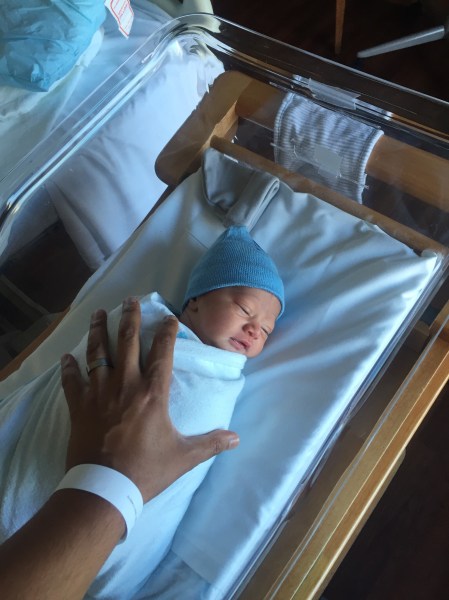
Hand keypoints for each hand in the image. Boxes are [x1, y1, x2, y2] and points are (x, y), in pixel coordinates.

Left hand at [61, 297, 239, 501]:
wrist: (104, 488)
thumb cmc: (146, 470)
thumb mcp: (184, 457)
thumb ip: (210, 443)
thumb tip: (236, 438)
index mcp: (152, 393)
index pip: (163, 353)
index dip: (167, 332)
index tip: (168, 317)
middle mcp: (125, 385)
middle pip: (127, 343)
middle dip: (129, 318)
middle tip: (130, 300)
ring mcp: (99, 393)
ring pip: (97, 354)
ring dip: (97, 331)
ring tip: (97, 313)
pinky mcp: (79, 406)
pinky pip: (72, 381)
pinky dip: (68, 368)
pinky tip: (66, 356)